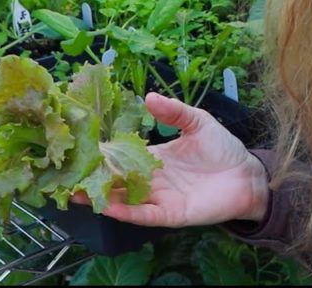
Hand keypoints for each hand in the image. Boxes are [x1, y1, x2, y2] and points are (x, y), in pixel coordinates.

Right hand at [75, 92, 269, 227]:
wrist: (248, 175)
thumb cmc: (223, 148)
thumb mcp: (198, 122)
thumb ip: (174, 111)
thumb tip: (147, 97)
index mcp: (154, 156)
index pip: (121, 155)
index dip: (100, 152)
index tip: (77, 145)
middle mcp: (151, 178)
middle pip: (116, 179)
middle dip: (91, 177)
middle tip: (63, 172)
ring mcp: (159, 198)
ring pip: (124, 198)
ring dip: (101, 197)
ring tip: (74, 192)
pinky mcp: (172, 214)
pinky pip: (145, 214)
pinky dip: (126, 212)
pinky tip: (109, 207)